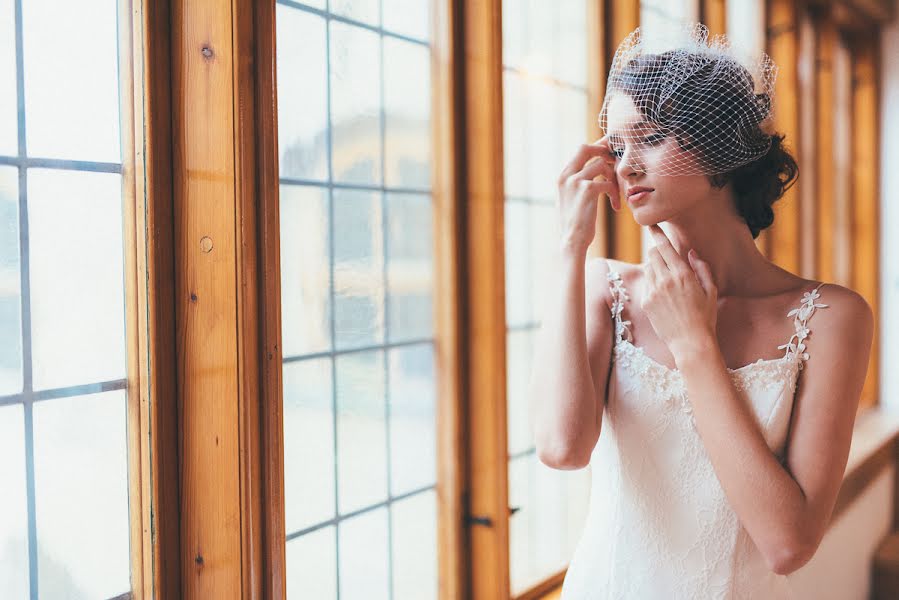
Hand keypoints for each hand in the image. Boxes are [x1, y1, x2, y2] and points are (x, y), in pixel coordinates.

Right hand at [556, 137, 620, 254]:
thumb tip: (593, 169)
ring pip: (602, 165)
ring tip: (616, 193)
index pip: (580, 150)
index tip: (610, 153)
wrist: (572, 241)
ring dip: (613, 178)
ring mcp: (576, 182)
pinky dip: (615, 193)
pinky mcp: (587, 191)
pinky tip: (615, 207)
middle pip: (587, 148)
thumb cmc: (575, 223)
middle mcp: (566, 176)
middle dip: (604, 151)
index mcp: (562, 176)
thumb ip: (578, 182)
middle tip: (616, 162)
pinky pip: (607, 183)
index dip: (597, 147)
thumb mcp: (571, 198)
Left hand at [642, 224, 717, 353]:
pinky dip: (652, 282)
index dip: (657, 234)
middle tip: (662, 252)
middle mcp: (665, 280)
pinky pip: (646, 284)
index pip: (664, 247)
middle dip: (656, 250)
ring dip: (655, 266)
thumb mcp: (711, 290)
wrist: (690, 342)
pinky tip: (664, 293)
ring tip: (668, 277)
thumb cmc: (705, 316)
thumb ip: (702, 268)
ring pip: (648, 268)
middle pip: (652, 254)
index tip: (651, 225)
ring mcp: (653, 291)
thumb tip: (691, 253)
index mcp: (682, 274)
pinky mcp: (646, 302)